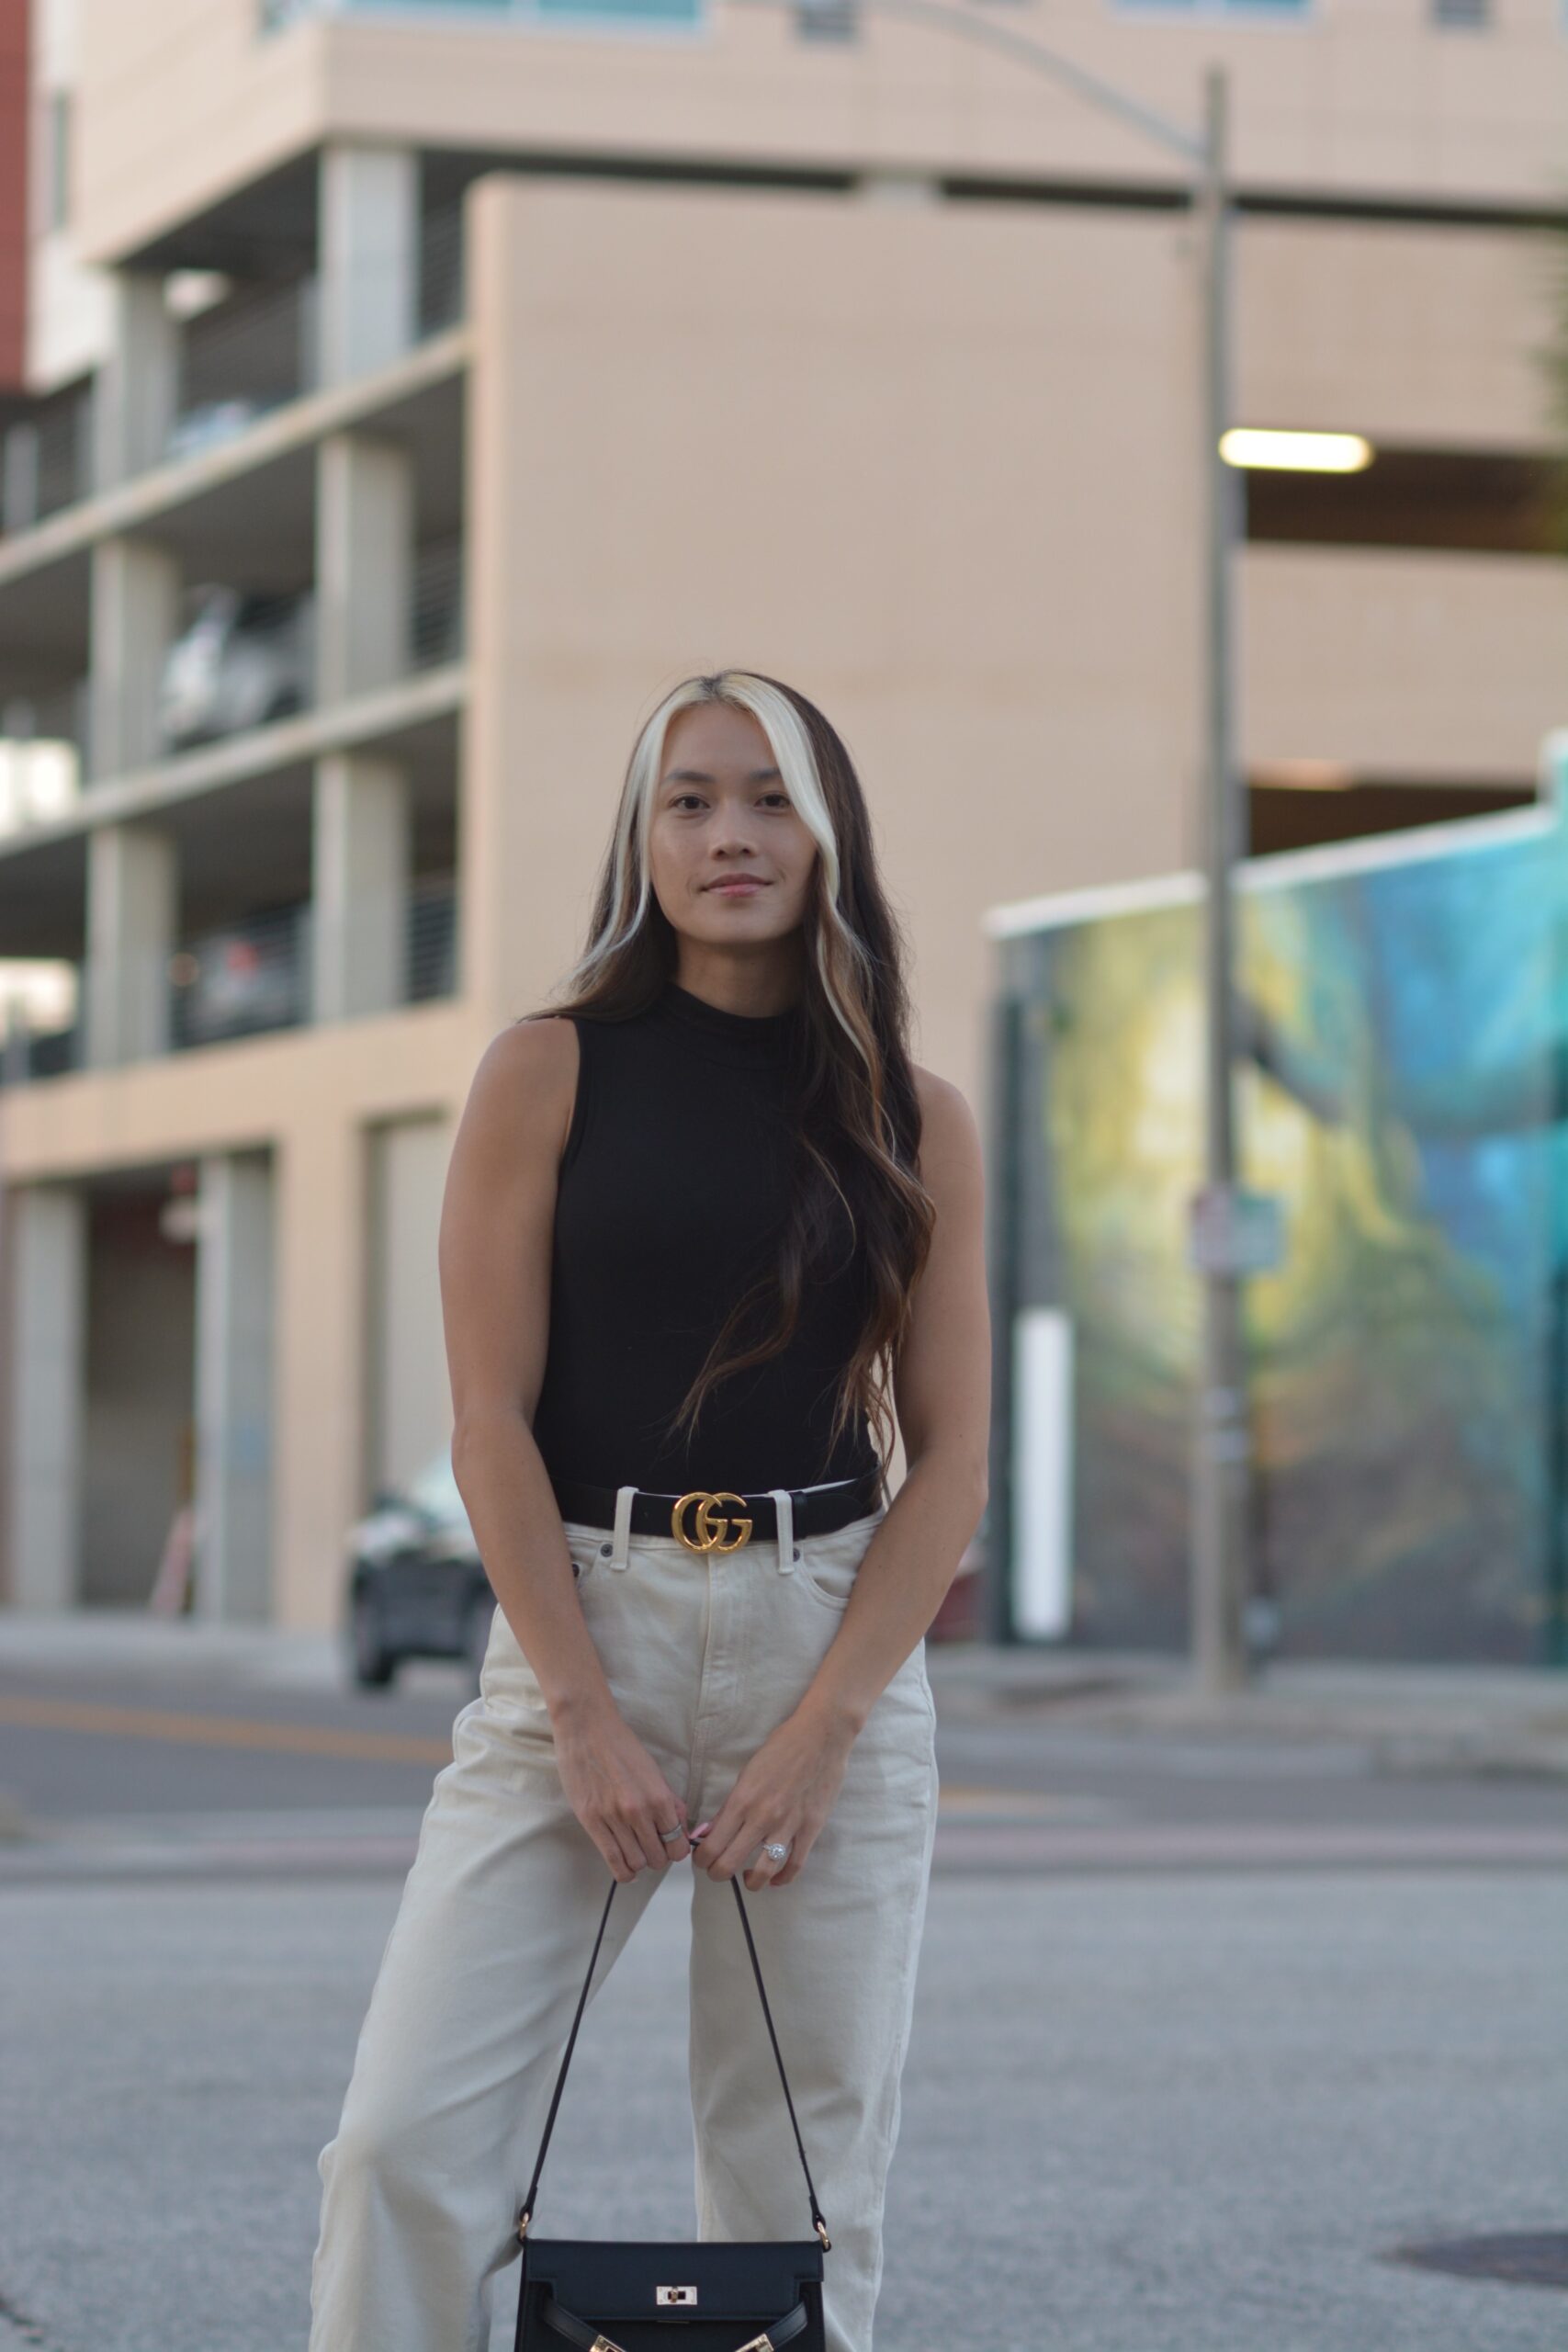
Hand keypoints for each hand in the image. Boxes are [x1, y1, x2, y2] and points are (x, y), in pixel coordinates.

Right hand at [552, 1700, 692, 1882]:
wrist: (587, 1729)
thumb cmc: (622, 1745)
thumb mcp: (653, 1771)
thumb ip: (669, 1801)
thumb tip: (682, 1827)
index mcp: (658, 1797)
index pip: (678, 1844)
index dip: (676, 1850)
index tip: (670, 1846)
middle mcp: (638, 1811)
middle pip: (657, 1858)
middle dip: (658, 1857)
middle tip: (651, 1847)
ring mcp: (613, 1818)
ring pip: (636, 1863)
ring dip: (639, 1862)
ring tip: (635, 1851)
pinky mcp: (591, 1822)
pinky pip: (612, 1860)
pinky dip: (623, 1871)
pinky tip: (625, 1867)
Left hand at [691, 1703, 855, 1890]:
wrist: (821, 1736)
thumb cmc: (781, 1748)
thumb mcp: (747, 1773)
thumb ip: (729, 1807)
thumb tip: (710, 1832)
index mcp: (742, 1800)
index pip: (712, 1844)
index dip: (701, 1860)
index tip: (702, 1860)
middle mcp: (762, 1817)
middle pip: (729, 1863)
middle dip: (717, 1873)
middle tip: (718, 1870)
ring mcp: (788, 1825)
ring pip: (763, 1871)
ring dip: (750, 1882)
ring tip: (747, 1877)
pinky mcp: (811, 1829)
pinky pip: (794, 1865)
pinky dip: (782, 1878)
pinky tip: (775, 1879)